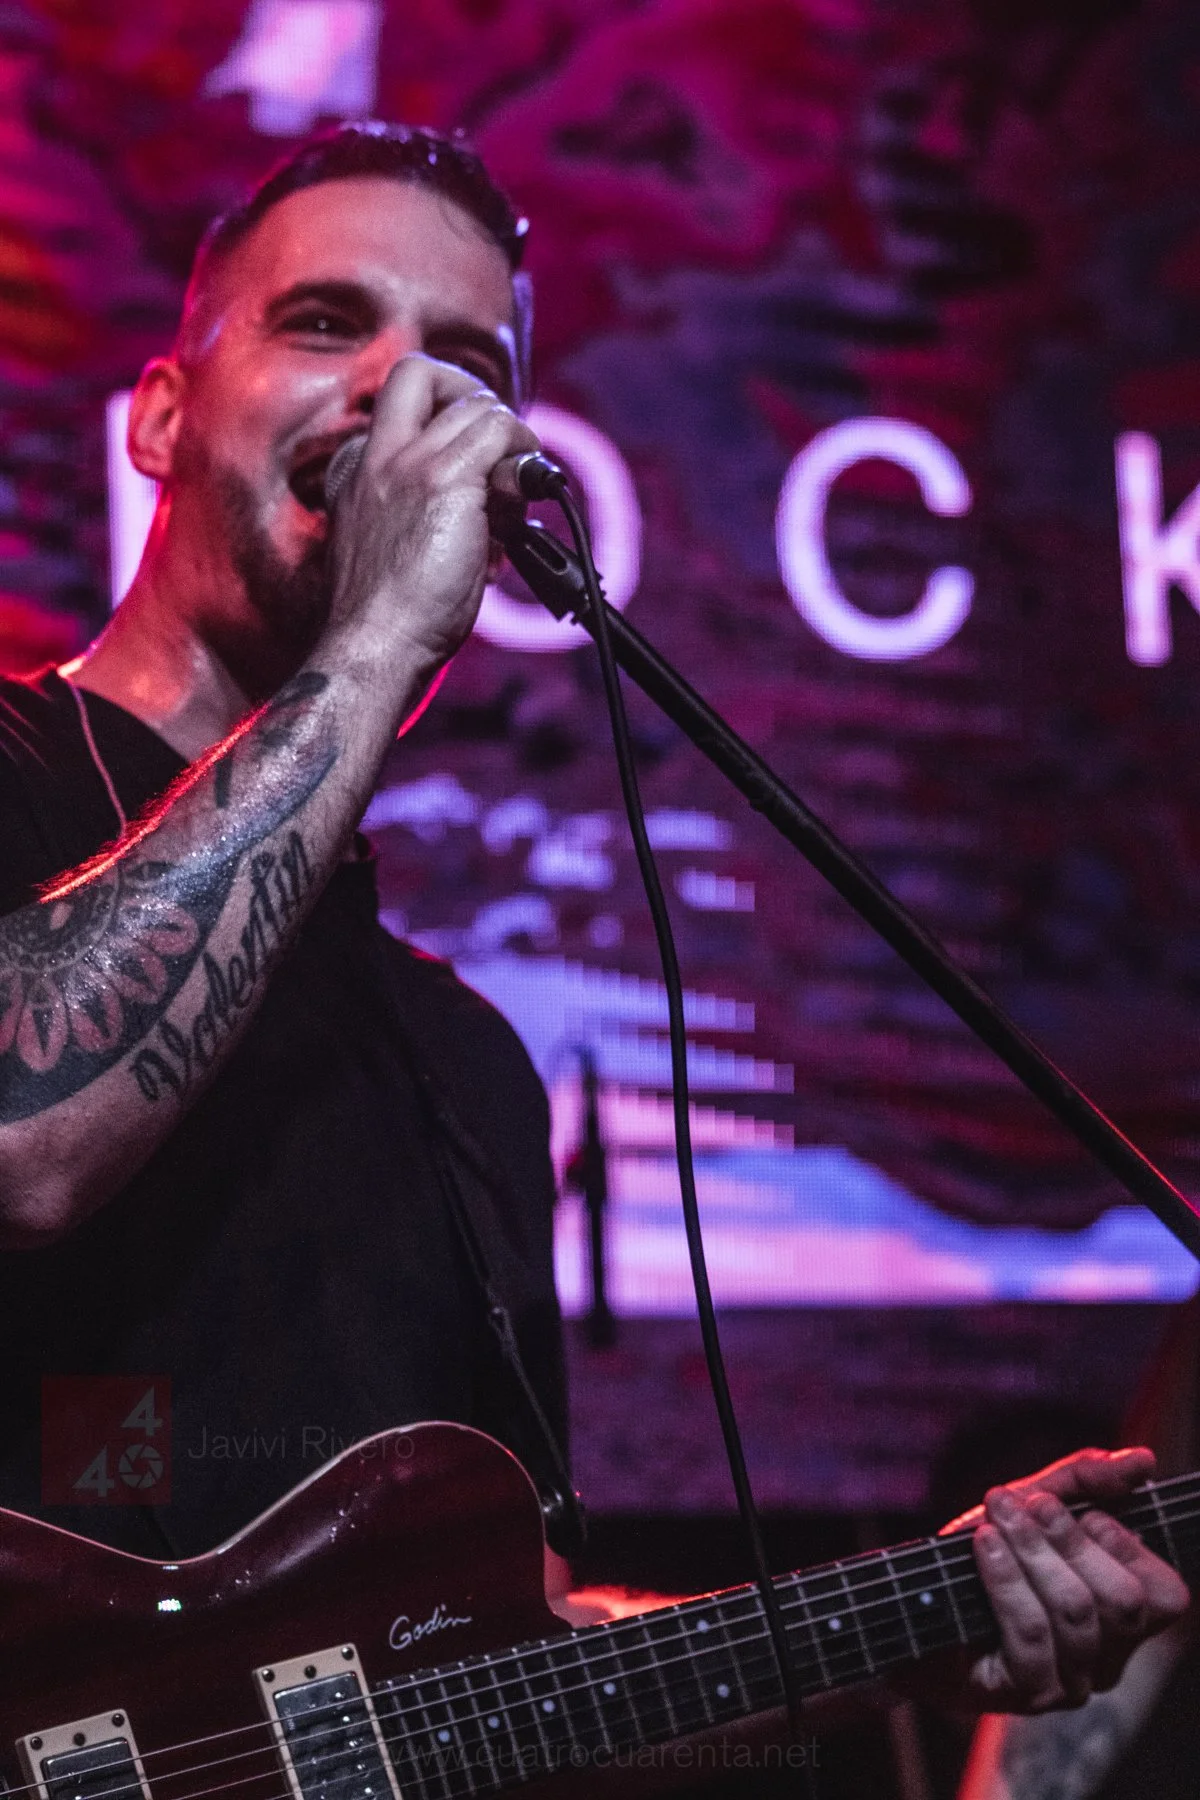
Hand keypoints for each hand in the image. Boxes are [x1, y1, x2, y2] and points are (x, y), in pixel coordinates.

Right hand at [328, 352, 540, 665]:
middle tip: (496, 451)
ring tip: (509, 507)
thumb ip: (431, 515)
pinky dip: (523, 455)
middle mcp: (373, 456)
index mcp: (353, 472)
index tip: (471, 462)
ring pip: (476, 405)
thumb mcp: (397, 552)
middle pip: (421, 373)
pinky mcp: (444, 479)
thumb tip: (497, 505)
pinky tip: (519, 504)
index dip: (443, 419)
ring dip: (509, 446)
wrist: (377, 646)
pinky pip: (499, 430)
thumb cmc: (393, 621)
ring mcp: (406, 462)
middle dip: (469, 396)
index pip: (398, 406)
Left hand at [925, 1447, 1190, 1714]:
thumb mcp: (1035, 1502)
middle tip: (1030, 1504)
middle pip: (1123, 1602)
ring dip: (1033, 1550)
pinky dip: (1006, 1578)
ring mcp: (1069, 1684)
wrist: (917, 1599)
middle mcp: (1107, 1661)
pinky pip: (1030, 1633)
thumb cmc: (989, 1549)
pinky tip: (984, 1545)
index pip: (1166, 1595)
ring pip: (1075, 1612)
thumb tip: (1144, 1459)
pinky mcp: (1025, 1692)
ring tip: (999, 1515)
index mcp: (1124, 1621)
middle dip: (1073, 1540)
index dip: (1124, 1543)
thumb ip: (1088, 1480)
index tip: (1070, 1506)